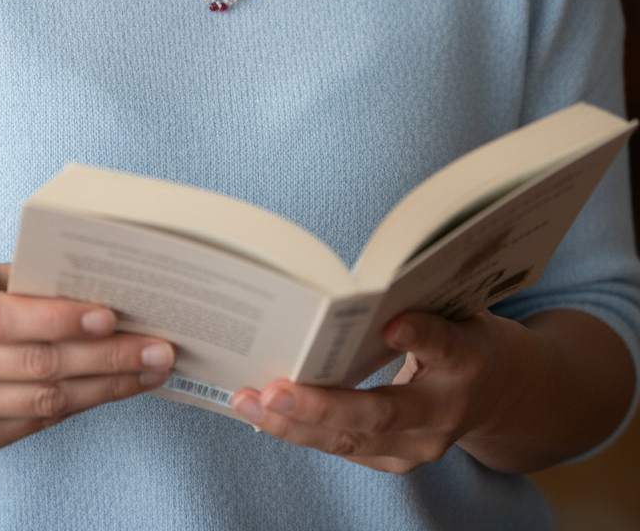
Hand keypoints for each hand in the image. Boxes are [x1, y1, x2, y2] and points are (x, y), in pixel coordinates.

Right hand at [0, 264, 175, 452]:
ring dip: (109, 385)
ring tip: (153, 369)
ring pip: (46, 400)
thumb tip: (114, 285)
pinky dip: (87, 403)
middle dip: (107, 357)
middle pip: (38, 364)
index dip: (58, 319)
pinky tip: (121, 387)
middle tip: (158, 348)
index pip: (4, 317)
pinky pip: (40, 423)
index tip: (112, 317)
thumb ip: (37, 279)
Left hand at [230, 310, 534, 473]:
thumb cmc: (465, 334)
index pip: (444, 345)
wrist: (501, 392)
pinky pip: (344, 448)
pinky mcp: (399, 460)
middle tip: (273, 391)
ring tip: (249, 403)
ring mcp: (421, 445)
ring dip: (295, 425)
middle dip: (322, 406)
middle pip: (381, 413)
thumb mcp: (457, 306)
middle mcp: (445, 412)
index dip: (419, 335)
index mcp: (468, 359)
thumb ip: (418, 301)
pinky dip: (301, 431)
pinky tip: (263, 414)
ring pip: (352, 441)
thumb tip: (358, 289)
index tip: (393, 322)